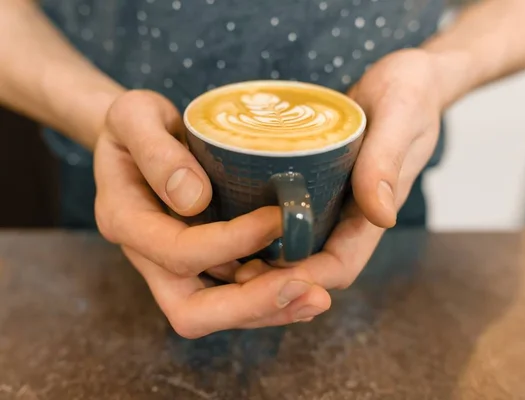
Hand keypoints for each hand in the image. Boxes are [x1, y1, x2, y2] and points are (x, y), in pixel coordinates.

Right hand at [94, 90, 329, 337]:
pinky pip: (234, 297)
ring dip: (270, 310)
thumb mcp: (134, 115)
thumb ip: (154, 151)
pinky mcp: (202, 266)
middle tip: (310, 290)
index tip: (279, 218)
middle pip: (192, 312)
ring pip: (218, 313)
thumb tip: (193, 199)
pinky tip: (308, 286)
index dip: (231, 243)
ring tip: (318, 295)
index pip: (179, 252)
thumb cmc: (137, 122)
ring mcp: (175, 268)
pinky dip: (270, 299)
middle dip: (252, 305)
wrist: (139, 138)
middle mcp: (148, 257)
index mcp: (125, 221)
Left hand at [235, 49, 442, 288]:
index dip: (303, 279)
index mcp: (373, 213)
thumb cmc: (409, 93)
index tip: (261, 279)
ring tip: (217, 251)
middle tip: (225, 271)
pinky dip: (258, 225)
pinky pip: (284, 213)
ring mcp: (330, 201)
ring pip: (294, 245)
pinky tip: (226, 217)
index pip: (340, 264)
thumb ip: (388, 160)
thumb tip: (382, 217)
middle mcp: (349, 216)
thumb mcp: (400, 117)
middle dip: (272, 277)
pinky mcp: (314, 183)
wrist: (403, 77)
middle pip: (310, 264)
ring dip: (260, 256)